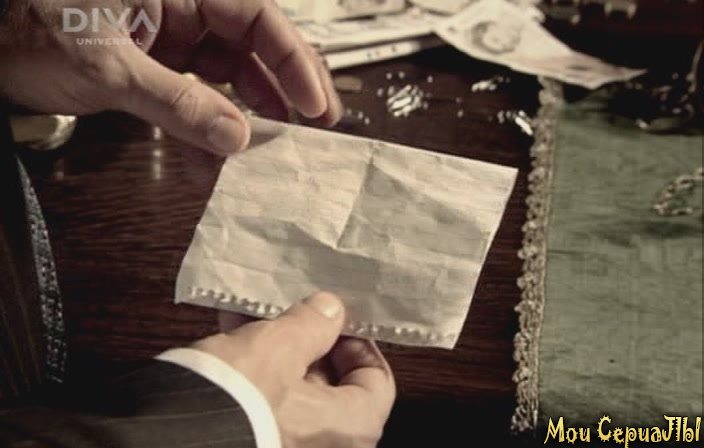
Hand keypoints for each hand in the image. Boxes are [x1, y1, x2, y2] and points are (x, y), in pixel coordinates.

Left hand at [0, 0, 341, 154]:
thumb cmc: (25, 27)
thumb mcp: (107, 65)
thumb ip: (175, 102)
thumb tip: (234, 136)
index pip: (256, 17)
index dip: (293, 59)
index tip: (314, 102)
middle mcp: (180, 8)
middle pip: (252, 47)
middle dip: (284, 88)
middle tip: (314, 125)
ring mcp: (167, 40)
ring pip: (226, 79)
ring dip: (247, 117)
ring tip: (270, 151)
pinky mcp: (153, 68)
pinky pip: (193, 101)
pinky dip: (203, 132)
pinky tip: (212, 163)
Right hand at [193, 292, 395, 447]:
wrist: (165, 439)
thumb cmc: (237, 398)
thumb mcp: (278, 346)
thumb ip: (312, 324)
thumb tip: (331, 309)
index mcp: (349, 430)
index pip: (376, 381)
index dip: (356, 342)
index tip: (333, 317)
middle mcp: (325, 447)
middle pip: (331, 384)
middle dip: (306, 339)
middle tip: (290, 309)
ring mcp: (286, 445)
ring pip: (292, 391)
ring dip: (275, 349)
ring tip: (251, 314)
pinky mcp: (254, 440)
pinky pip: (265, 403)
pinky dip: (254, 371)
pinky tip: (230, 332)